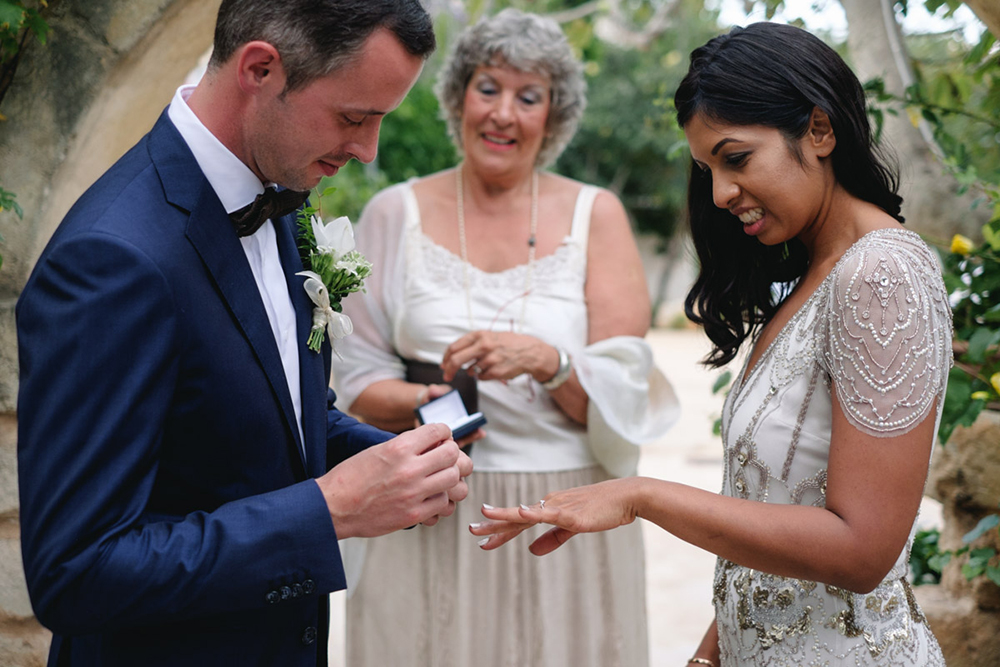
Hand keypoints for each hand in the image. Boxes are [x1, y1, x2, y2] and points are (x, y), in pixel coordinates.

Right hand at [317, 423, 467, 537]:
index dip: (444, 433)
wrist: (333, 507)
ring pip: (453, 479)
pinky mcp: (413, 514)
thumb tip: (433, 442)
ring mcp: (413, 493)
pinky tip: (430, 496)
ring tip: (438, 478)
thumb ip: (407, 445)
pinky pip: (443, 503)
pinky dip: (440, 499)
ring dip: (449, 477)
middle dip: (450, 454)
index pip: (439, 430)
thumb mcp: (378, 450)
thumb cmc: (351, 478)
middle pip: (452, 454)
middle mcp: (409, 468)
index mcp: (398, 447)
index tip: (442, 438)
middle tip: (443, 458)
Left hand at [441, 331, 556, 382]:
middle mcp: (483, 346)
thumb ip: (472, 343)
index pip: (454, 347)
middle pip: (457, 360)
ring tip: (486, 364)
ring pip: (470, 370)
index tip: (443, 364)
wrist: (529, 352)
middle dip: (449, 370)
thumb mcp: (489, 336)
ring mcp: (490, 359)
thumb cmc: (507, 343)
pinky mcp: (495, 371)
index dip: (446, 358)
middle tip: (446, 376)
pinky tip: (493, 368)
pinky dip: (483, 375)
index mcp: (479, 335)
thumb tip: (453, 355)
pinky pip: (481, 377)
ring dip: (473, 371)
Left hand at [468, 478, 640, 554]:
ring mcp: (558, 506)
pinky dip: (531, 512)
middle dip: (493, 525)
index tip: (482, 539)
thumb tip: (531, 551)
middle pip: (516, 517)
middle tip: (471, 531)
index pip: (519, 520)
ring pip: (525, 513)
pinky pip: (547, 513)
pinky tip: (519, 512)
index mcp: (549, 507)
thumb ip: (552, 539)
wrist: (626, 497)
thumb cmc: (602, 510)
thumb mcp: (573, 527)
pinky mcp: (571, 513)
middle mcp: (549, 503)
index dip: (499, 530)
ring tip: (483, 517)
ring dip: (503, 517)